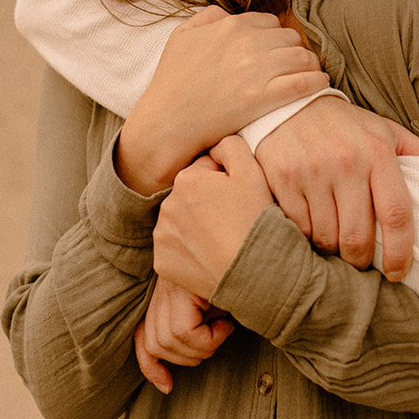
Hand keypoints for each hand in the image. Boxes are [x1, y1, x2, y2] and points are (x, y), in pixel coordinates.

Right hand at [115, 6, 328, 195]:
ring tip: (310, 75)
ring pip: (302, 57)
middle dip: (293, 51)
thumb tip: (227, 14)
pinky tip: (319, 85)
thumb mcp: (180, 38)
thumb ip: (206, 18)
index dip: (276, 38)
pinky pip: (304, 82)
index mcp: (230, 26)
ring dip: (309, 65)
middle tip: (294, 67)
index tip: (277, 52)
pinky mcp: (263, 98)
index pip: (271, 23)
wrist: (165, 123)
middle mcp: (246, 43)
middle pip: (290, 38)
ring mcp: (256, 70)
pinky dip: (316, 81)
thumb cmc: (170, 83)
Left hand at [135, 278, 234, 394]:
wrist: (255, 243)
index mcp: (167, 291)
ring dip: (202, 346)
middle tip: (216, 337)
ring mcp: (170, 284)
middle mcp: (163, 287)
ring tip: (225, 326)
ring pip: (169, 340)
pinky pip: (184, 331)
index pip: (143, 335)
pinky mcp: (182, 285)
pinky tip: (227, 322)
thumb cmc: (244, 272)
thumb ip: (203, 320)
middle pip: (154, 343)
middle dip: (186, 357)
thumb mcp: (219, 300)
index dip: (150, 366)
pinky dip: (207, 339)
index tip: (167, 385)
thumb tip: (194, 356)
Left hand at [153, 136, 274, 298]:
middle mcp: (167, 205)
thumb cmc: (256, 220)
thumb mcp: (252, 171)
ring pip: (180, 222)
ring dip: (195, 226)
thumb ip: (231, 146)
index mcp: (186, 179)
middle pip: (190, 196)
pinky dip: (188, 251)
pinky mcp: (162, 263)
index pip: (205, 171)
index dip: (225, 182)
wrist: (256, 272)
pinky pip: (174, 249)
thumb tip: (215, 147)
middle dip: (207, 203)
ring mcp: (162, 236)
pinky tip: (209, 255)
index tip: (239, 199)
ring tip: (222, 239)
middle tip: (233, 219)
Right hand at [255, 97, 418, 280]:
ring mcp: (311, 170)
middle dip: (360, 260)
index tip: (397, 272)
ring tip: (333, 240)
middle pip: (357, 237)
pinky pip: (298, 227)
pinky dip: (306, 236)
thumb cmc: (345, 124)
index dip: (399, 253)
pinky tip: (311, 226)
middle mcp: (346, 162)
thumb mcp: (384, 130)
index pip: (396, 214)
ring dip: (331, 248)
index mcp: (378, 152)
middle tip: (359, 260)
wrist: (290, 99)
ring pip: (326, 237)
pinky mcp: (282, 177)